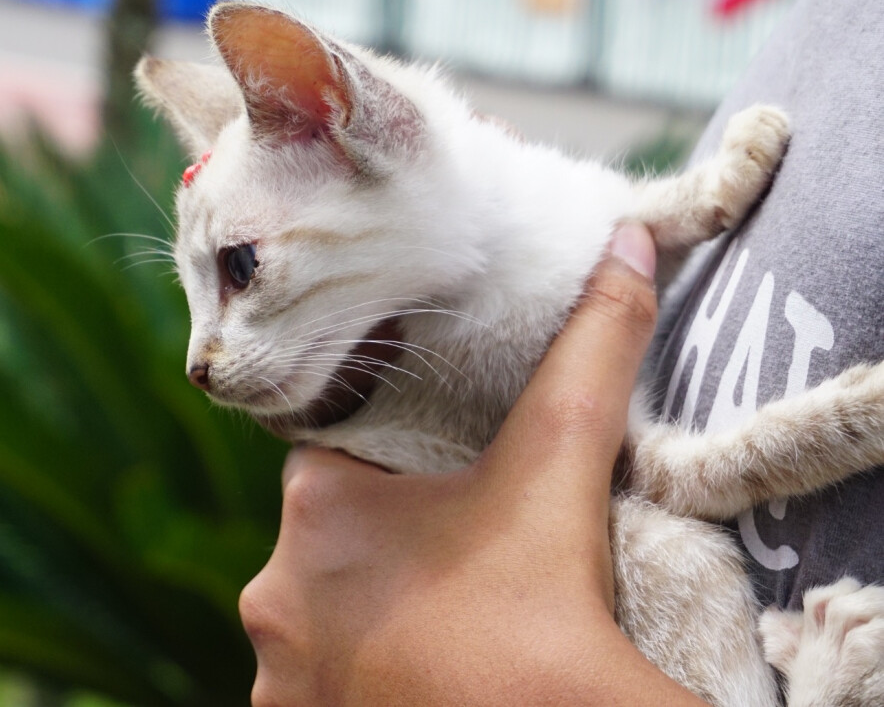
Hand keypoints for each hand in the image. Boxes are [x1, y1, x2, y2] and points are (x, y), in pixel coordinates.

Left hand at [240, 223, 707, 705]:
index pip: (336, 449)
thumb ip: (592, 355)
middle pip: (335, 532)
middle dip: (393, 530)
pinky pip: (326, 680)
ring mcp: (282, 678)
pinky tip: (425, 665)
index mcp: (316, 511)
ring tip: (455, 610)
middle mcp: (274, 593)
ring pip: (329, 609)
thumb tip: (629, 239)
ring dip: (380, 604)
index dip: (391, 451)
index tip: (441, 465)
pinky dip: (368, 667)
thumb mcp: (562, 475)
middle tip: (466, 540)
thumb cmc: (540, 618)